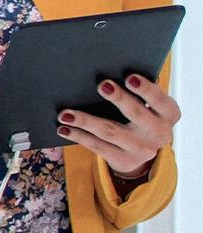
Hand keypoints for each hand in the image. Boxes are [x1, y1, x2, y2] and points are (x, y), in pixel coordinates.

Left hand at [58, 73, 174, 180]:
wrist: (141, 152)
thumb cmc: (141, 118)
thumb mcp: (148, 107)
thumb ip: (138, 93)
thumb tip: (112, 72)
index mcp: (168, 114)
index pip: (160, 100)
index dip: (147, 89)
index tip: (130, 77)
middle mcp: (159, 133)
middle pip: (137, 114)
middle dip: (119, 99)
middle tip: (102, 85)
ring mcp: (142, 149)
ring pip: (110, 132)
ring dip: (86, 121)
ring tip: (65, 113)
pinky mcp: (124, 160)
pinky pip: (98, 146)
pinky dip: (79, 136)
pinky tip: (64, 129)